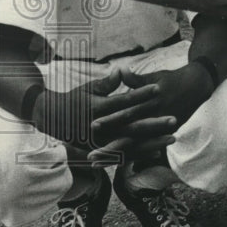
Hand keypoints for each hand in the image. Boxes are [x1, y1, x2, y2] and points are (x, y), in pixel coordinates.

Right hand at [30, 70, 173, 158]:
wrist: (52, 120)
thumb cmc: (75, 100)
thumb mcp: (88, 89)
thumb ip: (106, 84)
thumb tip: (120, 70)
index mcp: (97, 109)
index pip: (123, 101)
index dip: (141, 94)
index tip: (158, 88)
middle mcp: (99, 128)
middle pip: (131, 126)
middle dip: (154, 124)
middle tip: (174, 119)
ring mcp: (100, 142)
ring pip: (130, 144)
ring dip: (152, 142)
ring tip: (173, 138)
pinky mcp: (100, 151)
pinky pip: (123, 155)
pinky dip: (140, 154)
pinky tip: (158, 151)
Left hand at [88, 63, 213, 163]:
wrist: (198, 86)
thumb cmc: (172, 80)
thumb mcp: (153, 77)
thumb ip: (135, 80)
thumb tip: (119, 70)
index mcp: (153, 100)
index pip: (129, 112)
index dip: (111, 119)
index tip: (92, 125)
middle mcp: (158, 116)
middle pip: (131, 133)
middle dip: (111, 144)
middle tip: (91, 154)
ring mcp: (163, 127)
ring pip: (137, 144)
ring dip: (117, 154)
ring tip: (96, 163)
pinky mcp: (167, 133)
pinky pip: (147, 148)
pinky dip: (131, 156)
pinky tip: (115, 163)